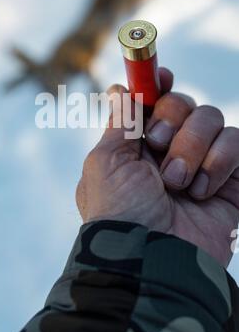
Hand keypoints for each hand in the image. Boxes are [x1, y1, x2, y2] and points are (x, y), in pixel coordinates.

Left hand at [76, 68, 238, 266]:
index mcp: (136, 143)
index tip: (160, 74)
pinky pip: (235, 141)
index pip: (152, 100)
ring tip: (177, 183)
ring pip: (210, 117)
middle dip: (171, 118)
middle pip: (182, 101)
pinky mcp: (229, 177)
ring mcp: (199, 161)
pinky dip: (219, 161)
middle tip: (157, 145)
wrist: (154, 257)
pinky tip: (202, 190)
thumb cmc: (120, 211)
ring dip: (191, 147)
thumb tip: (120, 89)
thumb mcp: (105, 163)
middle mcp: (167, 148)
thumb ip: (119, 123)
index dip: (157, 83)